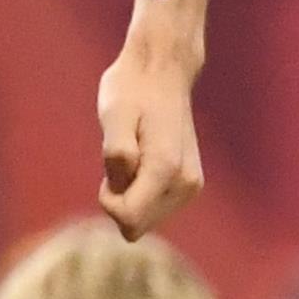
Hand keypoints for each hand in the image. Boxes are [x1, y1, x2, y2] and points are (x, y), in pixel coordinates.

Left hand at [95, 43, 205, 240]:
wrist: (162, 72)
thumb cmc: (131, 92)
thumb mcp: (113, 116)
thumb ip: (117, 153)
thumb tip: (121, 188)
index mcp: (167, 170)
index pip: (129, 220)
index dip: (108, 200)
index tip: (108, 169)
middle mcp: (186, 184)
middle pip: (137, 225)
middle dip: (119, 199)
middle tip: (120, 158)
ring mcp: (191, 186)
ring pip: (145, 219)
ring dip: (128, 193)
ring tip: (133, 154)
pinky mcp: (189, 184)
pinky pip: (152, 207)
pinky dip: (138, 189)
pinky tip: (141, 158)